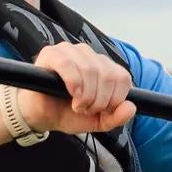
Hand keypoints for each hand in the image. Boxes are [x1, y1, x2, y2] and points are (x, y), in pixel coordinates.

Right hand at [17, 43, 136, 135]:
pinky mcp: (51, 54)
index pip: (123, 77)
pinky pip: (69, 65)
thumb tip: (131, 107)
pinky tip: (70, 94)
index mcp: (103, 66)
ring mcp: (70, 51)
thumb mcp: (97, 121)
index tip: (101, 110)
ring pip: (90, 69)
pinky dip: (74, 84)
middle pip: (108, 75)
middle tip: (85, 109)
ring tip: (76, 105)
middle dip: (99, 100)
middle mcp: (89, 54)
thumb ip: (116, 117)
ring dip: (86, 95)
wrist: (40, 116)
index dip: (115, 98)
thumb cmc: (66, 113)